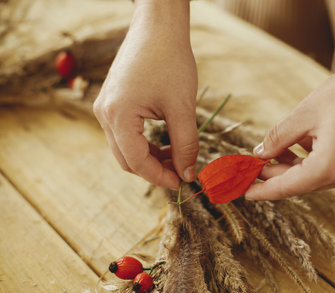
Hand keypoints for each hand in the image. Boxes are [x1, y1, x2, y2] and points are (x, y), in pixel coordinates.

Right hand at [93, 0, 197, 189]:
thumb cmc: (170, 62)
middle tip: (181, 172)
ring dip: (150, 157)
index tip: (182, 182)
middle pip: (127, 159)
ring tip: (177, 155)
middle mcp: (104, 114)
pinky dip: (144, 143)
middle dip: (154, 170)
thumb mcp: (182, 107)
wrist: (158, 28)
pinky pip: (125, 133)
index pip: (136, 162)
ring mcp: (105, 107)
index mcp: (118, 116)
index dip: (160, 177)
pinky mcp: (112, 101)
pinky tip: (165, 141)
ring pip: (125, 148)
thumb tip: (188, 173)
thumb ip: (186, 144)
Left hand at [245, 34, 334, 199]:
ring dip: (297, 165)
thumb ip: (278, 137)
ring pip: (318, 176)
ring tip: (281, 147)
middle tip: (257, 163)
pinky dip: (315, 161)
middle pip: (303, 183)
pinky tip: (306, 143)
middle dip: (278, 174)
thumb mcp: (304, 113)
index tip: (246, 193)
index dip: (264, 190)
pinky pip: (334, 170)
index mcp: (331, 166)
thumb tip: (260, 153)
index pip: (288, 187)